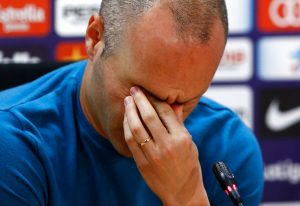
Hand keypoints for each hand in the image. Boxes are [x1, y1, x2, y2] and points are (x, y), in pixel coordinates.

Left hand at [123, 86, 209, 205]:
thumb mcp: (189, 143)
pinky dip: (127, 127)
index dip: (155, 99)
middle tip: (134, 89)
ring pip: (137, 127)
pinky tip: (126, 118)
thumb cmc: (188, 166)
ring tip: (127, 101)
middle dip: (140, 100)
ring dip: (130, 111)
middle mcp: (167, 145)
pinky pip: (131, 141)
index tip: (148, 90)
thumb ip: (179, 123)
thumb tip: (174, 103)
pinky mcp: (142, 163)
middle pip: (149, 116)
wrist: (182, 192)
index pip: (165, 112)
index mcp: (181, 138)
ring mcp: (153, 155)